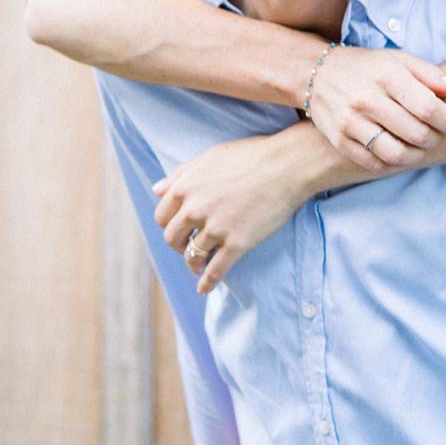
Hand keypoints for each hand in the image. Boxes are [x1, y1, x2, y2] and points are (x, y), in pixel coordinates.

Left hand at [152, 135, 310, 291]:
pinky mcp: (237, 243)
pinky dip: (207, 282)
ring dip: (193, 264)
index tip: (180, 229)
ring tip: (199, 266)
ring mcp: (216, 227)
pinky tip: (204, 289)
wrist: (288, 165)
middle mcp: (195, 208)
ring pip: (193, 256)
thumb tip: (156, 189)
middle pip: (173, 238)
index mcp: (185, 187)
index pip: (162, 216)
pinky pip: (216, 270)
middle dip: (179, 245)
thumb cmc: (252, 155)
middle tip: (188, 247)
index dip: (169, 225)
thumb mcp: (211, 157)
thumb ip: (182, 174)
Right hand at [307, 46, 445, 169]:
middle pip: (416, 133)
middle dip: (434, 139)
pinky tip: (398, 152)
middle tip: (436, 136)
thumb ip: (428, 73)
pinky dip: (392, 162)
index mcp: (386, 75)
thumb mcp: (397, 59)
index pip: (428, 107)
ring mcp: (351, 122)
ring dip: (416, 156)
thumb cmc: (367, 67)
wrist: (316, 74)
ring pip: (396, 154)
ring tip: (420, 148)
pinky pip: (374, 162)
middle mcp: (367, 99)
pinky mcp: (340, 141)